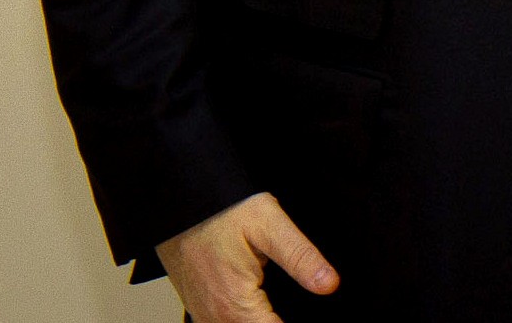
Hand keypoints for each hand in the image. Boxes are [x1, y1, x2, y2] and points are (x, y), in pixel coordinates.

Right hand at [155, 193, 336, 322]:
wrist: (182, 200)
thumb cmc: (222, 210)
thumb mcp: (270, 225)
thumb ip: (300, 257)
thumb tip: (329, 284)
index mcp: (235, 303)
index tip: (315, 311)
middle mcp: (215, 315)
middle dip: (277, 320)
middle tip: (297, 302)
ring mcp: (203, 313)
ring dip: (260, 320)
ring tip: (278, 305)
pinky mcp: (198, 305)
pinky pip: (224, 322)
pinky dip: (244, 318)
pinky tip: (260, 309)